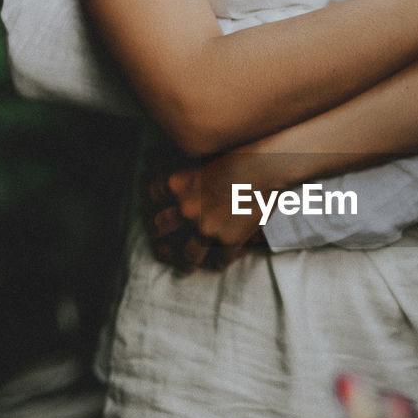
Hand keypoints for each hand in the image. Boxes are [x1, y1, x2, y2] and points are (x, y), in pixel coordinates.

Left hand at [140, 154, 265, 273]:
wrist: (269, 164)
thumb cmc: (239, 151)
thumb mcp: (200, 152)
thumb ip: (175, 162)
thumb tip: (148, 160)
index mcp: (175, 184)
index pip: (148, 199)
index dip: (147, 205)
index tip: (150, 211)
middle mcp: (185, 208)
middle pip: (158, 227)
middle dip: (157, 235)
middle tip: (159, 241)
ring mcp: (206, 228)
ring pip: (185, 255)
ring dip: (182, 262)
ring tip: (183, 265)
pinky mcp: (228, 241)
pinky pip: (216, 262)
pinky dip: (216, 265)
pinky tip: (214, 265)